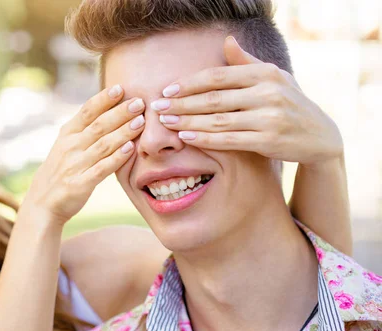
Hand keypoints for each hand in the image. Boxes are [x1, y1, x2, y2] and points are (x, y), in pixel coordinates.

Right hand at [23, 85, 145, 225]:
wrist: (42, 202)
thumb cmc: (61, 170)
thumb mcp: (66, 144)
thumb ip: (85, 129)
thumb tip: (111, 108)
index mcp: (67, 133)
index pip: (87, 111)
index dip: (104, 99)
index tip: (121, 88)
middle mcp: (70, 146)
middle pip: (99, 125)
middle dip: (120, 112)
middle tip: (139, 102)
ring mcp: (75, 165)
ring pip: (103, 145)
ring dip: (123, 132)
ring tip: (140, 122)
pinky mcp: (80, 184)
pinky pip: (102, 168)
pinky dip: (117, 158)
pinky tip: (131, 149)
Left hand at [152, 36, 342, 165]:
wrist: (320, 136)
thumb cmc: (289, 104)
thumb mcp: (274, 78)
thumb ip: (247, 62)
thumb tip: (226, 42)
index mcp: (265, 74)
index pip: (218, 76)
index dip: (190, 83)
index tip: (167, 89)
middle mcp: (268, 92)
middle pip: (214, 98)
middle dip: (182, 103)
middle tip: (158, 106)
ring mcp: (269, 117)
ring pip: (218, 120)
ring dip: (188, 121)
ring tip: (167, 122)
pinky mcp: (269, 140)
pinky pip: (229, 140)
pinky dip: (205, 139)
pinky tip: (186, 136)